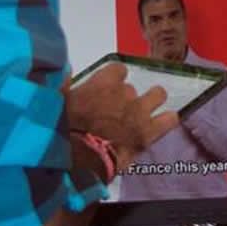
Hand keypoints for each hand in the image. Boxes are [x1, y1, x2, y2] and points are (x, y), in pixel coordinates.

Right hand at [64, 63, 179, 168]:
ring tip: (146, 109)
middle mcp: (125, 93)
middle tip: (118, 109)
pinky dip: (168, 120)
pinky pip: (169, 120)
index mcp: (104, 82)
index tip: (107, 87)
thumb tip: (65, 70)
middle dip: (127, 96)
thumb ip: (64, 84)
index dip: (114, 79)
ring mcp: (140, 112)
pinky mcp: (148, 133)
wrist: (79, 157)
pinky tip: (165, 121)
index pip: (118, 69)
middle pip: (132, 87)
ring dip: (153, 100)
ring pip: (157, 95)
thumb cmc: (63, 128)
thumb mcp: (57, 101)